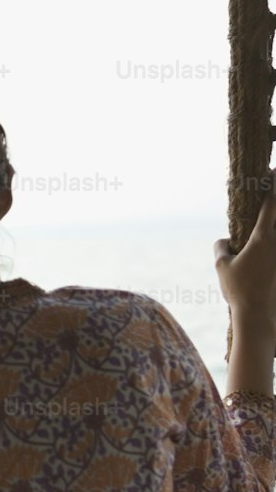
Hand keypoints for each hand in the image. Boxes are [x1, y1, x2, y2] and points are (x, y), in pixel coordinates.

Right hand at [215, 174, 275, 331]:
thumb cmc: (239, 291)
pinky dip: (270, 247)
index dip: (272, 185)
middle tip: (273, 189)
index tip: (271, 173)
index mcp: (264, 238)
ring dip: (270, 226)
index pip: (271, 204)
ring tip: (262, 228)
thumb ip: (221, 247)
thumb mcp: (221, 266)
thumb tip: (224, 241)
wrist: (259, 318)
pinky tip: (262, 248)